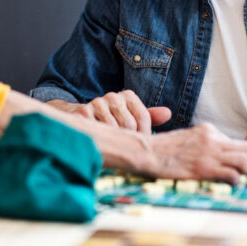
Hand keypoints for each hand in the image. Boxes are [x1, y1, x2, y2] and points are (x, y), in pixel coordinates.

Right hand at [47, 90, 170, 134]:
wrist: (78, 117)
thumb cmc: (110, 121)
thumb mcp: (130, 118)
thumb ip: (149, 116)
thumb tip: (168, 113)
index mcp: (127, 95)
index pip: (143, 118)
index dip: (144, 135)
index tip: (139, 146)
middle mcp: (113, 96)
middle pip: (130, 125)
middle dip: (128, 141)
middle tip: (124, 149)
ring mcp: (97, 102)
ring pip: (115, 130)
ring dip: (114, 142)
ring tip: (112, 146)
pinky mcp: (83, 111)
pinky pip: (98, 131)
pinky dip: (101, 139)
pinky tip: (100, 141)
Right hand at [147, 123, 246, 181]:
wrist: (147, 152)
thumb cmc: (163, 149)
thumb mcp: (188, 138)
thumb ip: (204, 143)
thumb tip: (218, 155)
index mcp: (208, 130)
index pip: (238, 141)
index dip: (242, 155)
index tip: (238, 165)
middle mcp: (212, 138)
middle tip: (242, 173)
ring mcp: (209, 152)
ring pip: (245, 161)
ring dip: (244, 173)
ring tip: (235, 179)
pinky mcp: (204, 168)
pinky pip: (233, 175)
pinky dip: (234, 182)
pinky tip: (226, 184)